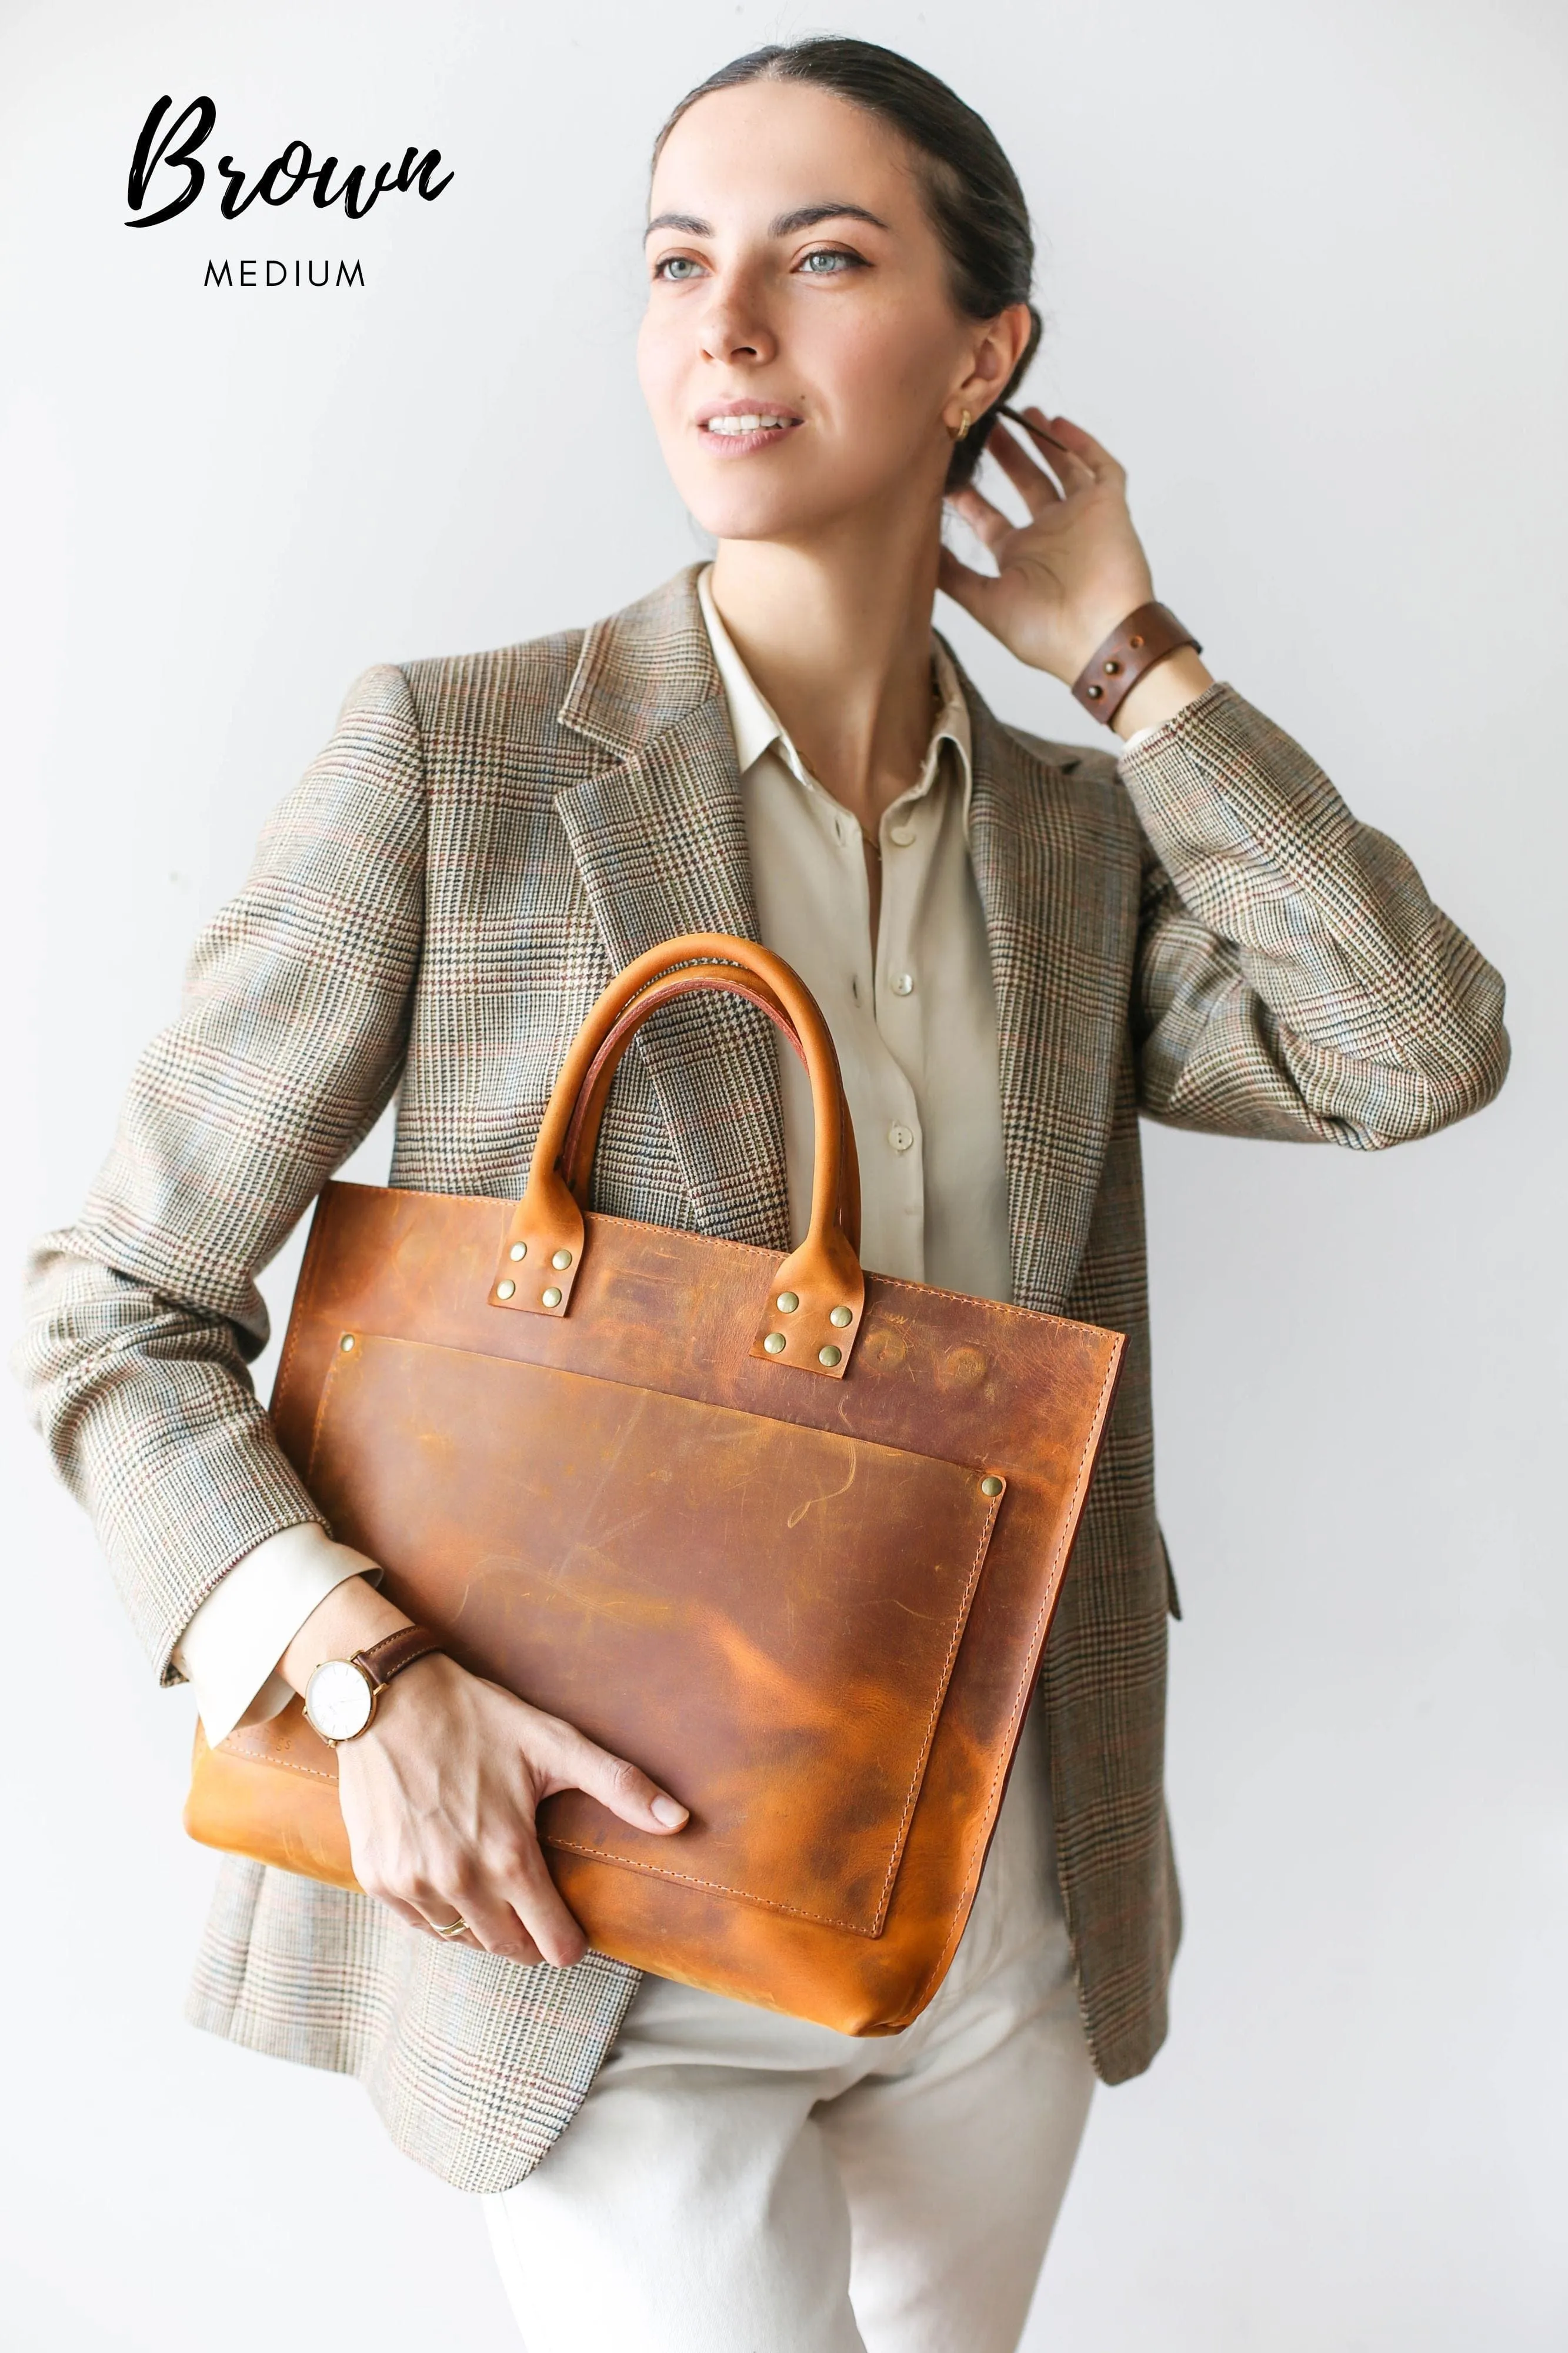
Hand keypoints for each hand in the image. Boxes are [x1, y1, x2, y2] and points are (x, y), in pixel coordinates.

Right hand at [281, 1574, 687, 1965]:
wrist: (389, 1699)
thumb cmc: (477, 1719)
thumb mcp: (554, 1745)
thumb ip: (620, 1786)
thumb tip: (680, 1820)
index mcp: (508, 1855)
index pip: (552, 1945)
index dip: (568, 1943)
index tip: (570, 1931)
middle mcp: (459, 1880)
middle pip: (508, 1949)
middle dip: (528, 1936)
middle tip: (534, 1906)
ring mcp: (412, 1883)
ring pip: (462, 1940)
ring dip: (483, 1926)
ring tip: (493, 1887)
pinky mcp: (377, 1878)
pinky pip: (419, 1925)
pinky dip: (439, 1914)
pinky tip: (452, 1880)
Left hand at [940, 410, 1211, 734]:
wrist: (1101, 640)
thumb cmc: (1045, 634)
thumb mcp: (986, 603)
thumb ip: (953, 576)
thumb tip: (916, 549)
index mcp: (1018, 558)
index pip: (988, 518)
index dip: (967, 495)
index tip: (941, 469)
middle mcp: (1048, 535)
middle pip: (1023, 484)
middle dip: (1003, 455)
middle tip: (979, 426)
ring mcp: (1079, 519)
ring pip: (1060, 467)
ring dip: (1040, 440)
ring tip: (1016, 410)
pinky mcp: (1109, 507)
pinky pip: (1101, 467)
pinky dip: (1083, 444)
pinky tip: (1057, 422)